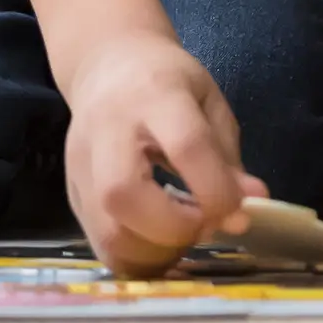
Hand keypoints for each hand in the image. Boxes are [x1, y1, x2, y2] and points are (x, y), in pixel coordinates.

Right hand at [63, 31, 266, 275]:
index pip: (185, 146)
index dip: (215, 188)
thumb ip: (227, 157)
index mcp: (156, 95)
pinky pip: (100, 246)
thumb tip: (250, 206)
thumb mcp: (208, 101)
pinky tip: (160, 243)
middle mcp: (108, 131)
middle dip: (174, 228)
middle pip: (124, 195)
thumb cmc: (168, 81)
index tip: (238, 211)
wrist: (107, 65)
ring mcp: (81, 167)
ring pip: (107, 233)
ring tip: (185, 237)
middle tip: (204, 226)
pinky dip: (136, 258)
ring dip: (156, 253)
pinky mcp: (72, 194)